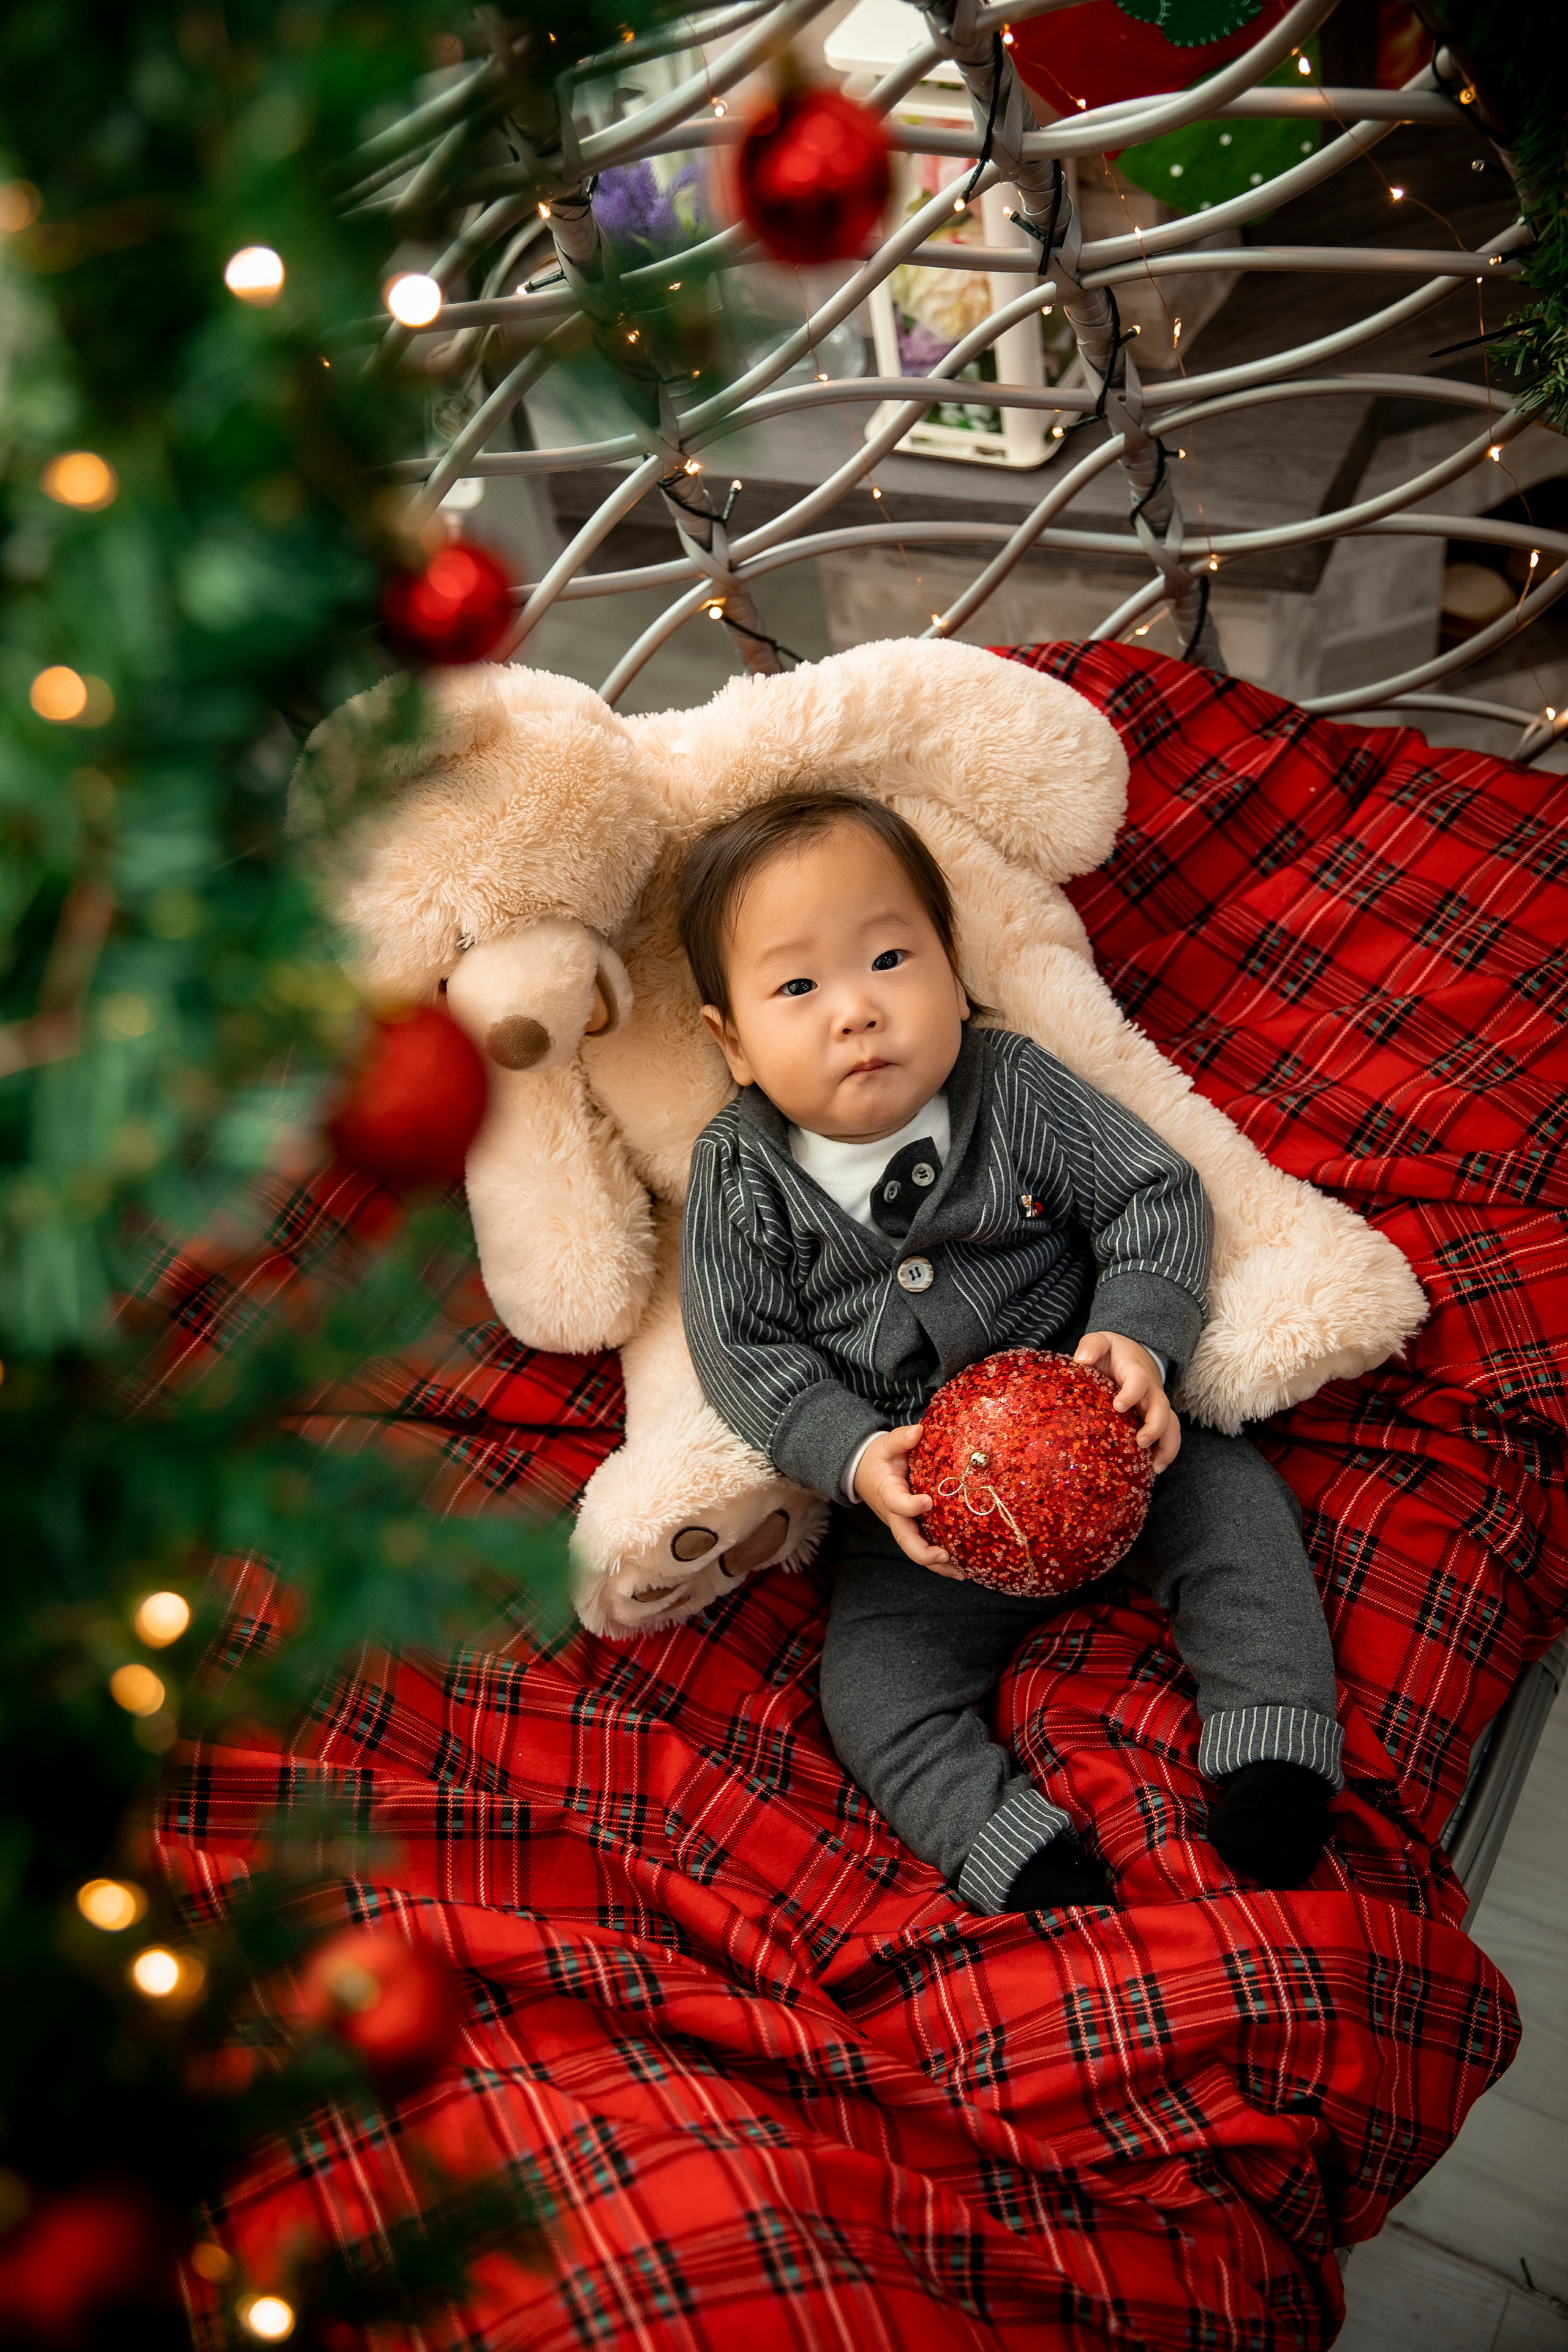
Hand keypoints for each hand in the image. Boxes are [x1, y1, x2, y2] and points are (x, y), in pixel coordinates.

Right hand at [852, 1426, 962, 1576]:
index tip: (928, 1501)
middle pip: (905, 1540)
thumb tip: (919, 1430)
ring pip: (916, 1550)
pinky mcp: (912, 1528)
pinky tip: (962, 1567)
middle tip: (945, 1556)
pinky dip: (940, 1561)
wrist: (864, 1472)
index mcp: (887, 1493)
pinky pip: (924, 1547)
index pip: (896, 1503)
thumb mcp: (886, 1444)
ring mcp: (903, 1525)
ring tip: (963, 1572)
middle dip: (924, 1552)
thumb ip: (901, 1438)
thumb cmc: (879, 1458)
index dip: (910, 1505)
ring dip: (937, 1565)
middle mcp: (894, 1515)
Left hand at [1073, 1331, 1180, 1470]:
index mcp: (1136, 1371)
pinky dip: (1165, 1452)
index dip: (1131, 1393)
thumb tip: (1081, 1360)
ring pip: (1171, 1425)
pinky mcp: (1155, 1417)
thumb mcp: (1101, 1340)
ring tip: (1155, 1467)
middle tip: (1141, 1442)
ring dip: (1167, 1446)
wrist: (1135, 1354)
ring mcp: (1156, 1406)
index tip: (1118, 1405)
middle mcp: (1151, 1390)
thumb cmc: (1114, 1351)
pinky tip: (1154, 1469)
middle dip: (1155, 1426)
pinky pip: (1167, 1435)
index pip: (1139, 1381)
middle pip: (1162, 1408)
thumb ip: (1092, 1345)